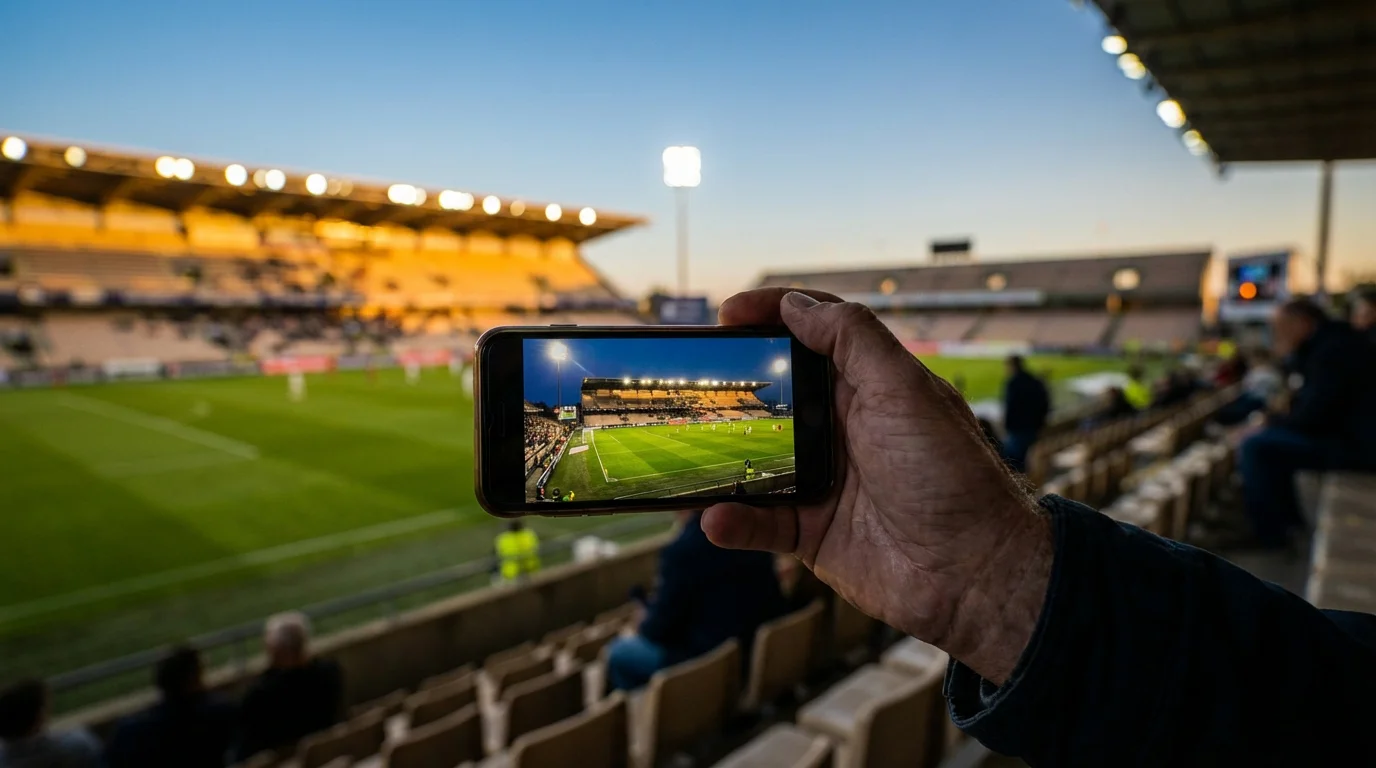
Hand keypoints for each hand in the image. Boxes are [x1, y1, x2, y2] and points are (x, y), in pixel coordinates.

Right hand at [702, 289, 1053, 682]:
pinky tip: (715, 517)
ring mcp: (824, 481)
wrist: (975, 573)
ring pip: (755, 459)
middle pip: (774, 394)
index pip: (813, 333)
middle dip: (730, 385)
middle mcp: (843, 428)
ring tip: (682, 449)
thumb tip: (796, 303)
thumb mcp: (905, 390)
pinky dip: (733, 519)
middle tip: (690, 379)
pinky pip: (759, 521)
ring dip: (720, 457)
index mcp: (869, 386)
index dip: (772, 314)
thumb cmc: (950, 474)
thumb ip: (852, 339)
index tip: (726, 312)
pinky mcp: (812, 532)